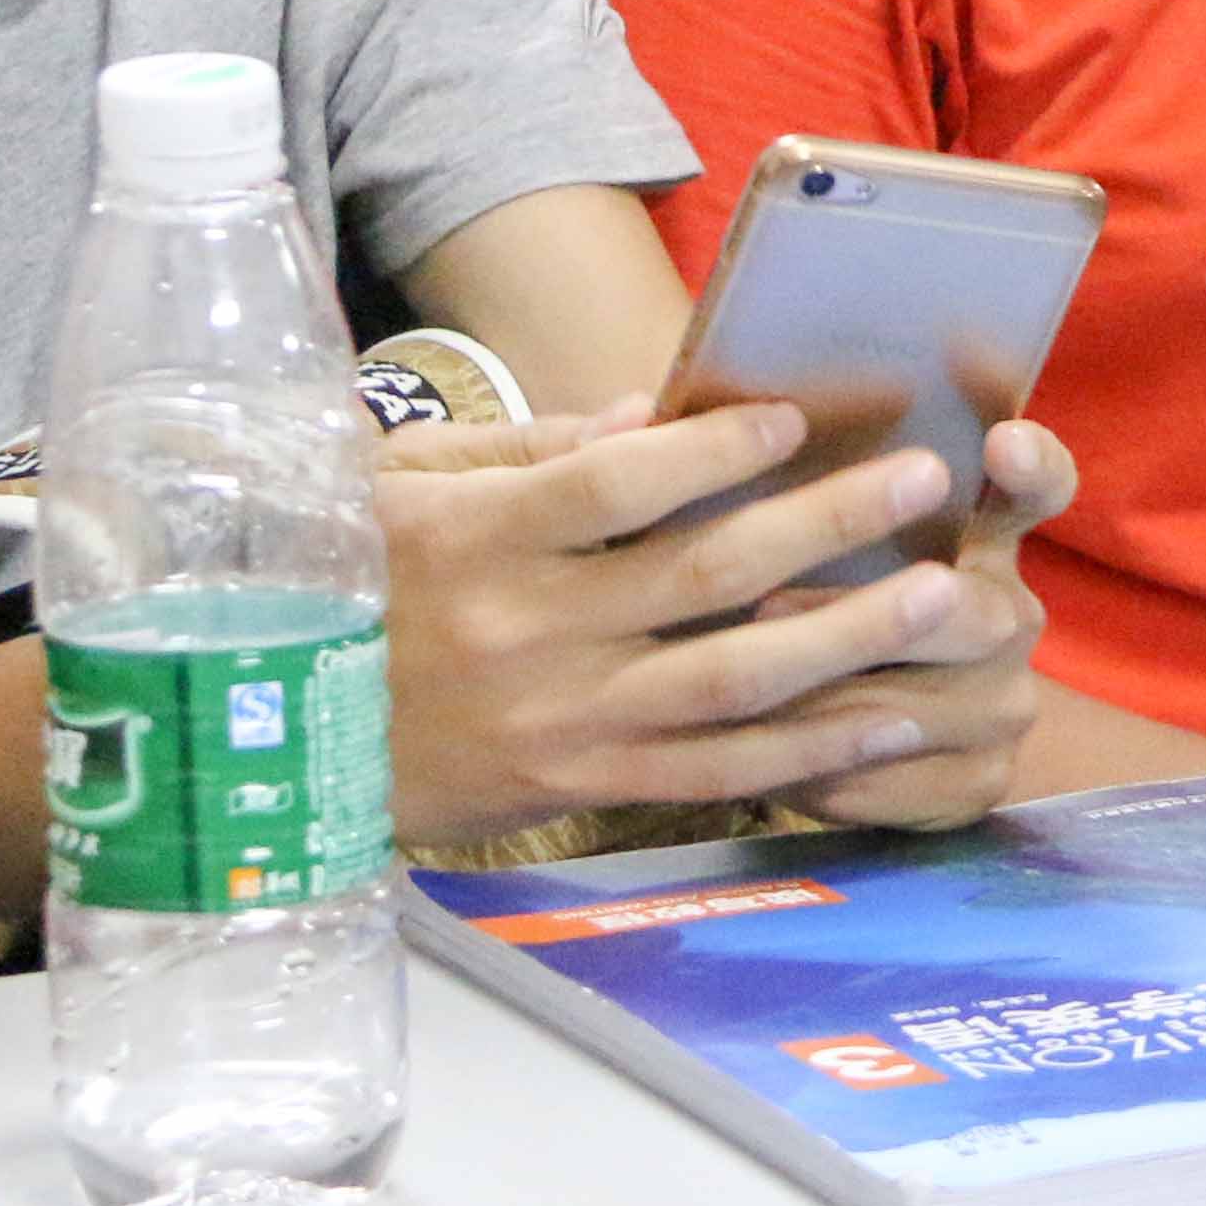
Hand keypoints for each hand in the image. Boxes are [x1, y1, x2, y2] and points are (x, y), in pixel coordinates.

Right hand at [373, 396, 1040, 838]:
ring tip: (940, 595)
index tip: (796, 416)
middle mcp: (529, 634)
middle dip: (827, 525)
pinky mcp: (580, 789)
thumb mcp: (397, 489)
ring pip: (730, 681)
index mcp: (479, 542)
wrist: (264, 748)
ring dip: (848, 639)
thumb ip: (523, 450)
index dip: (709, 453)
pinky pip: (714, 772)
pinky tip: (888, 717)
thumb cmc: (340, 586)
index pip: (613, 488)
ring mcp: (561, 722)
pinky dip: (809, 750)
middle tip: (922, 481)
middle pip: (702, 576)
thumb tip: (643, 415)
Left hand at [773, 420, 1073, 832]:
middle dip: (878, 616)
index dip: (1032, 467)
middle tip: (772, 607)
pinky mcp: (983, 779)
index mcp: (984, 535)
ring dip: (832, 697)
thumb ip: (770, 486)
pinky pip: (915, 785)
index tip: (1000, 443)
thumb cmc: (800, 602)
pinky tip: (776, 767)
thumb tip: (663, 418)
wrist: (837, 734)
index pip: (1040, 488)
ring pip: (934, 705)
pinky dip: (842, 776)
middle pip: (982, 612)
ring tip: (742, 685)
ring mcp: (1005, 699)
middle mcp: (1010, 613)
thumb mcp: (797, 536)